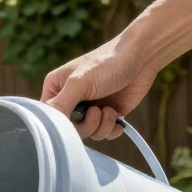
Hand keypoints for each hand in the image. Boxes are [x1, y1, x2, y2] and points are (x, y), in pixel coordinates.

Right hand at [41, 35, 157, 139]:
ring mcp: (90, 108)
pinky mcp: (108, 114)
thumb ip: (61, 103)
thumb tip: (51, 123)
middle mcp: (71, 101)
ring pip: (88, 133)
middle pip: (70, 129)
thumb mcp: (79, 82)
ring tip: (110, 109)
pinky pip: (104, 133)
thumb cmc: (106, 63)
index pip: (50, 117)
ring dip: (101, 126)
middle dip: (86, 125)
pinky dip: (112, 130)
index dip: (62, 123)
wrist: (140, 58)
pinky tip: (118, 118)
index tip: (77, 116)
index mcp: (56, 90)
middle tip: (97, 111)